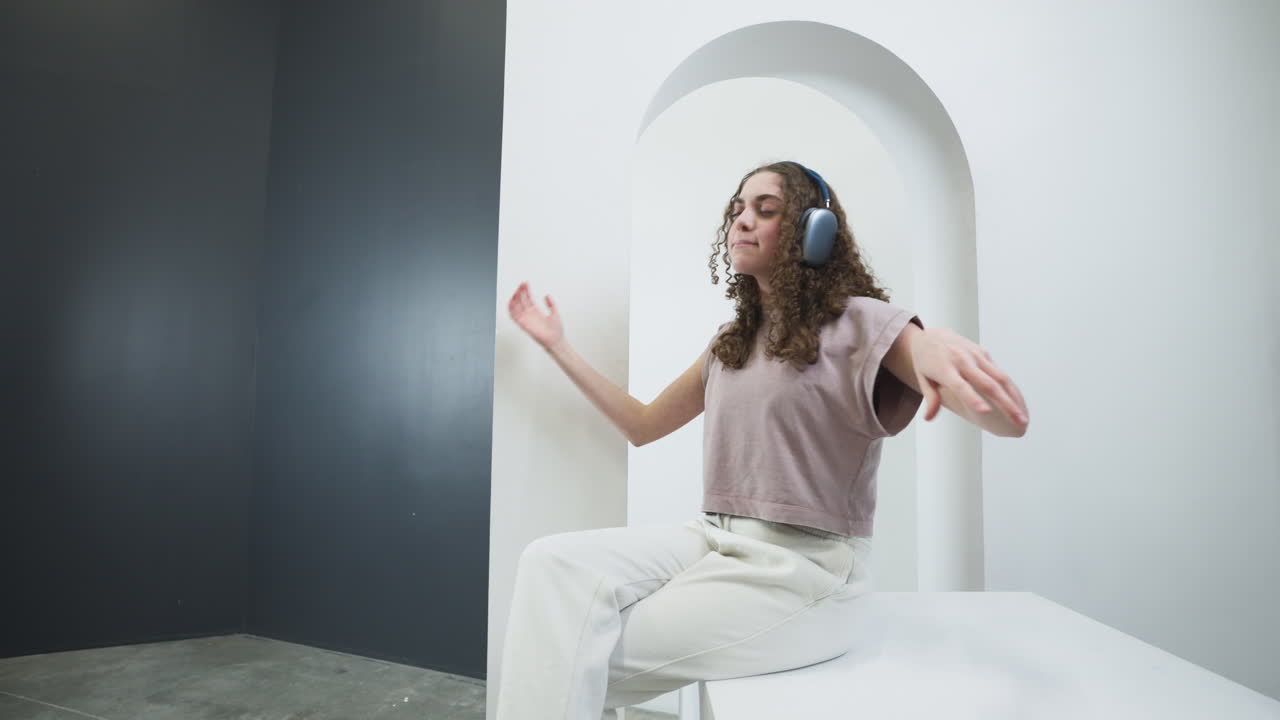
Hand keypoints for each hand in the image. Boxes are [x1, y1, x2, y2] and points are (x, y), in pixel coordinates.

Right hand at [508, 282, 563, 350]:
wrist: (556, 341)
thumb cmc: (556, 331)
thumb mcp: (555, 313)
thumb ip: (551, 304)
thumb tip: (547, 295)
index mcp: (536, 311)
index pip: (528, 298)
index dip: (526, 290)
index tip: (526, 283)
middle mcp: (530, 315)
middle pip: (522, 301)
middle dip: (520, 292)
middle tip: (521, 284)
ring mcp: (526, 319)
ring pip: (516, 307)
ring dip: (515, 299)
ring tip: (517, 291)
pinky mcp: (524, 325)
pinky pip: (514, 317)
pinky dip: (511, 309)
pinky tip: (511, 301)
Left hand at [910, 327, 1028, 428]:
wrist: (932, 334)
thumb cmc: (925, 361)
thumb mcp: (922, 378)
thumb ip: (930, 398)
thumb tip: (929, 418)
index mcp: (945, 368)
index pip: (961, 386)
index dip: (973, 399)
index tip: (986, 412)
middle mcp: (963, 360)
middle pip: (988, 384)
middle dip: (1005, 405)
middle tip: (1019, 423)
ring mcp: (975, 355)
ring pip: (999, 378)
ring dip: (1014, 399)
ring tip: (1023, 418)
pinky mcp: (983, 353)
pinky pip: (999, 372)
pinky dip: (1010, 388)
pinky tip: (1018, 404)